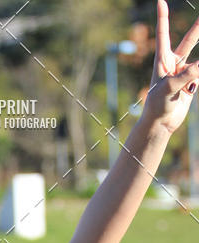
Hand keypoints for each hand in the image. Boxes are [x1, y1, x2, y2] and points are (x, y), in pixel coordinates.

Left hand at [143, 0, 198, 133]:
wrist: (161, 123)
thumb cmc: (157, 105)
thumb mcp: (169, 88)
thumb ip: (186, 75)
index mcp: (162, 60)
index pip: (163, 34)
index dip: (163, 18)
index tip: (160, 1)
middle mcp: (173, 63)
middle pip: (189, 40)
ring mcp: (184, 72)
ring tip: (191, 80)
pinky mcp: (191, 83)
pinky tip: (189, 91)